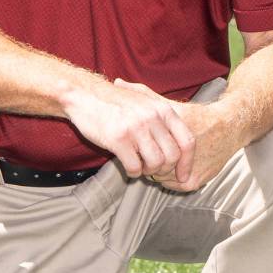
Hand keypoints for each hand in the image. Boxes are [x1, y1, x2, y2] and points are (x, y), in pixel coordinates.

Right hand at [62, 78, 195, 181]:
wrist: (84, 96)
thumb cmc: (115, 103)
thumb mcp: (145, 102)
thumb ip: (162, 119)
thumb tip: (179, 146)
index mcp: (162, 109)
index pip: (187, 141)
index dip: (187, 163)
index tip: (182, 176)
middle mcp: (152, 118)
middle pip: (173, 156)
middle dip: (165, 170)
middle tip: (154, 171)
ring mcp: (136, 128)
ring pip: (156, 163)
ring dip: (149, 171)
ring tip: (140, 167)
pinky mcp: (118, 139)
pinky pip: (134, 167)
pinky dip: (133, 172)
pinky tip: (128, 168)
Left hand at [115, 82, 234, 191]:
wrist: (227, 128)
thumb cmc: (197, 116)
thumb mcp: (169, 105)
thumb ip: (142, 94)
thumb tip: (117, 82)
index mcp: (169, 134)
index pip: (139, 150)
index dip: (138, 149)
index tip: (140, 145)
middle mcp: (178, 155)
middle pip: (149, 166)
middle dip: (148, 160)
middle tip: (152, 153)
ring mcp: (186, 170)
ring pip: (160, 178)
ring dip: (159, 171)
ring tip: (165, 159)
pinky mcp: (194, 182)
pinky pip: (172, 185)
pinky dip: (171, 178)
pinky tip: (175, 167)